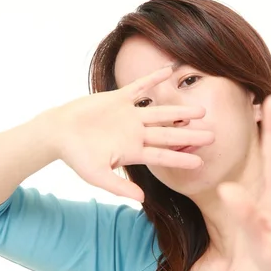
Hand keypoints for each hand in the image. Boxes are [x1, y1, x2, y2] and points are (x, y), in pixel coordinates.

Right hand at [44, 66, 214, 201]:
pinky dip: (153, 79)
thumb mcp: (97, 175)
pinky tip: (170, 71)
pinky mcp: (118, 98)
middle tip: (213, 136)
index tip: (200, 163)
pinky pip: (140, 87)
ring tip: (201, 111)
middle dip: (190, 135)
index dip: (181, 159)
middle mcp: (135, 133)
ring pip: (160, 112)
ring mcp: (129, 115)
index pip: (162, 156)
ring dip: (179, 111)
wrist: (57, 132)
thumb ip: (119, 186)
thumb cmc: (76, 156)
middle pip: (168, 134)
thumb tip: (142, 199)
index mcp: (133, 151)